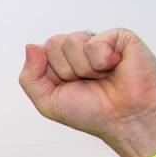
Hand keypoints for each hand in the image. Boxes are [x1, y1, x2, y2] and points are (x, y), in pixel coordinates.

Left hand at [19, 28, 155, 156]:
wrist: (126, 119)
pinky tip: (114, 68)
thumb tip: (30, 46)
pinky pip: (94, 42)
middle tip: (87, 83)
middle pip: (53, 43)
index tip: (68, 88)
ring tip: (102, 77)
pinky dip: (101, 61)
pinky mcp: (120, 37)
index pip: (39, 51)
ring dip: (83, 68)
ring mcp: (99, 42)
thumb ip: (29, 77)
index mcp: (61, 62)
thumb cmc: (91, 112)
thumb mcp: (48, 102)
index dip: (50, 74)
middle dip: (66, 70)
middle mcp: (79, 49)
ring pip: (70, 41)